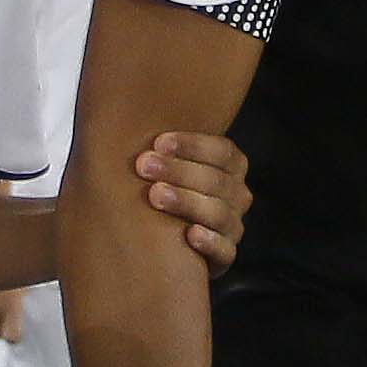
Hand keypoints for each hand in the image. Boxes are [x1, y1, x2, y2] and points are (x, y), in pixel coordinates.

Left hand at [129, 130, 250, 273]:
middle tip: (143, 166)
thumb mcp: (163, 163)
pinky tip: (189, 234)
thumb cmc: (155, 188)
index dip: (192, 145)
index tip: (157, 142)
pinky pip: (225, 251)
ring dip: (187, 201)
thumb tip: (131, 110)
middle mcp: (236, 195)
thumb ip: (162, 146)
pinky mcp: (223, 256)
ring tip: (155, 195)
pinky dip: (210, 242)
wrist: (149, 238)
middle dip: (179, 171)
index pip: (223, 151)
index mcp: (230, 167)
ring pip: (220, 213)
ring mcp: (232, 226)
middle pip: (216, 180)